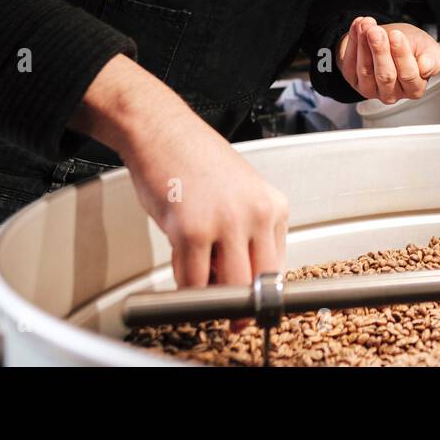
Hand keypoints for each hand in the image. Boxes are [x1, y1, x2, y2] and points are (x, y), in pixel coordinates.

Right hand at [71, 54, 287, 331]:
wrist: (162, 130)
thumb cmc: (194, 159)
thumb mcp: (238, 195)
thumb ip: (246, 235)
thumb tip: (241, 281)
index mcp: (274, 205)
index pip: (277, 267)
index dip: (258, 292)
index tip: (246, 304)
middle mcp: (257, 214)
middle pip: (256, 282)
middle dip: (237, 303)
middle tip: (222, 309)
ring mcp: (226, 223)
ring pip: (226, 286)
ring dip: (208, 292)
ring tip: (195, 273)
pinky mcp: (192, 231)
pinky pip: (192, 280)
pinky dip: (183, 284)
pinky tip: (179, 264)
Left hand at [335, 18, 439, 103]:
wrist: (388, 38)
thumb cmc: (410, 45)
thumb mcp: (427, 47)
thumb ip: (432, 59)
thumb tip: (426, 68)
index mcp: (414, 88)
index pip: (408, 74)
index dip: (401, 54)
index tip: (397, 35)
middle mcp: (392, 93)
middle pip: (385, 75)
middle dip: (380, 50)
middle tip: (376, 32)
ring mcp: (371, 90)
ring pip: (365, 70)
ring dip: (364, 45)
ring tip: (366, 26)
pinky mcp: (354, 81)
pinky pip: (351, 64)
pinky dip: (353, 43)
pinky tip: (358, 27)